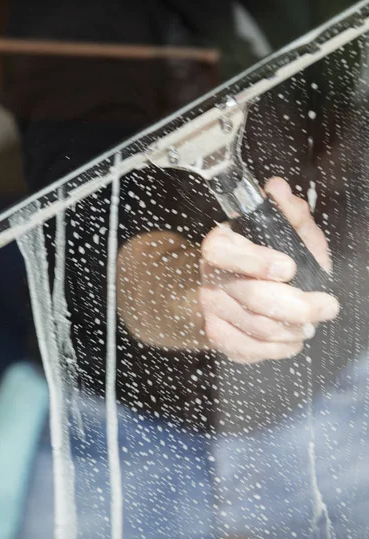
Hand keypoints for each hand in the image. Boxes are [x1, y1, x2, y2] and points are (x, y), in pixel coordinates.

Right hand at [199, 177, 339, 362]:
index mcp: (221, 245)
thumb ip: (287, 212)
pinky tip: (293, 338)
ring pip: (256, 327)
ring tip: (311, 323)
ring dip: (293, 329)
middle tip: (327, 306)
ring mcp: (212, 309)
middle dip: (298, 306)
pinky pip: (251, 350)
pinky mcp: (219, 336)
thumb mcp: (285, 232)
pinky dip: (279, 348)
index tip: (289, 268)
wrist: (236, 287)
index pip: (225, 253)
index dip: (255, 261)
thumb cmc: (268, 256)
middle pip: (251, 298)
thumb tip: (277, 188)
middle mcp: (211, 277)